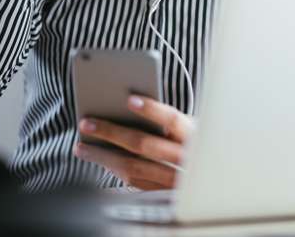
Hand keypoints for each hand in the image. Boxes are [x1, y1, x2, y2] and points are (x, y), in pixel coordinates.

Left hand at [72, 94, 195, 189]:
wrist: (213, 184)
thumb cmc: (199, 144)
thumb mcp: (195, 128)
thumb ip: (171, 121)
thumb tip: (132, 105)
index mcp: (196, 137)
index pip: (173, 120)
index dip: (152, 110)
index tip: (130, 100)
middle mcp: (185, 160)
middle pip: (144, 145)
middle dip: (112, 132)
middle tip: (87, 122)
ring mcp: (173, 180)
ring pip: (132, 168)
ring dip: (102, 156)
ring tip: (81, 146)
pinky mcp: (162, 195)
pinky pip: (133, 183)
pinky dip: (114, 170)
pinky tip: (100, 160)